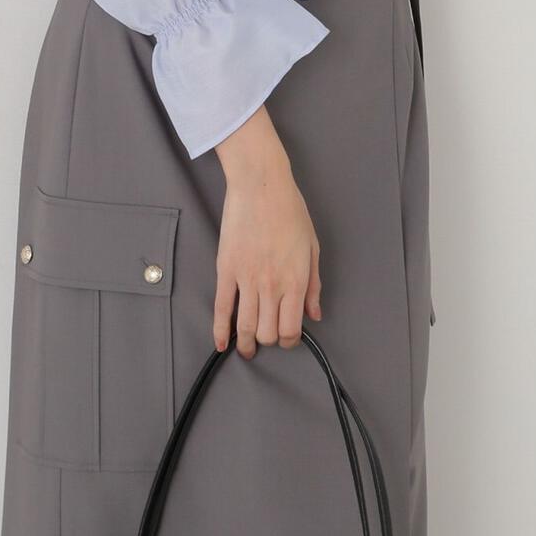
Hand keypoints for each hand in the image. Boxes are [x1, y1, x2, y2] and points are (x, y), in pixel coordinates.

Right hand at [212, 123, 321, 357]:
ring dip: (246, 344)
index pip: (291, 329)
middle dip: (270, 340)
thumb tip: (315, 314)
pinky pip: (221, 307)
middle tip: (268, 337)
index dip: (290, 340)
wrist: (261, 185)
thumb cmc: (290, 211)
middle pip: (268, 332)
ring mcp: (246, 279)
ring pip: (245, 326)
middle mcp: (271, 285)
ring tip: (246, 349)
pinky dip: (219, 330)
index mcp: (296, 281)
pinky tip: (221, 343)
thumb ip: (314, 285)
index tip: (288, 337)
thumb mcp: (312, 247)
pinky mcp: (226, 270)